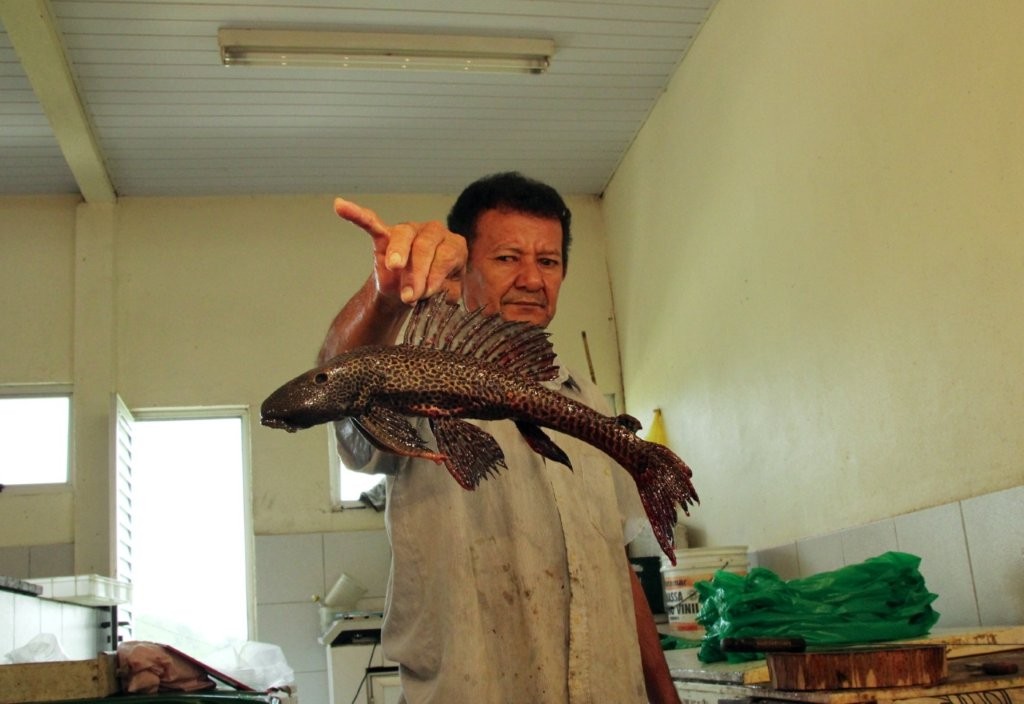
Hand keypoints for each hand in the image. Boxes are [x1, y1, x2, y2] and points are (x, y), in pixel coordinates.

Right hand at [334, 197, 466, 304]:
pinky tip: (340, 206)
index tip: (425, 295)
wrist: (408, 296)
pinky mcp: (386, 233)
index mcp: (453, 246)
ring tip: (393, 268)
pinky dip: (356, 214)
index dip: (435, 276)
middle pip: (425, 245)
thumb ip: (443, 292)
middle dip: (417, 272)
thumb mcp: (443, 295)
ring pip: (403, 236)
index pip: (446, 256)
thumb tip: (437, 291)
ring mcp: (410, 230)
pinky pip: (371, 221)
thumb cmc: (431, 291)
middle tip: (409, 296)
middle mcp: (434, 232)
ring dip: (398, 253)